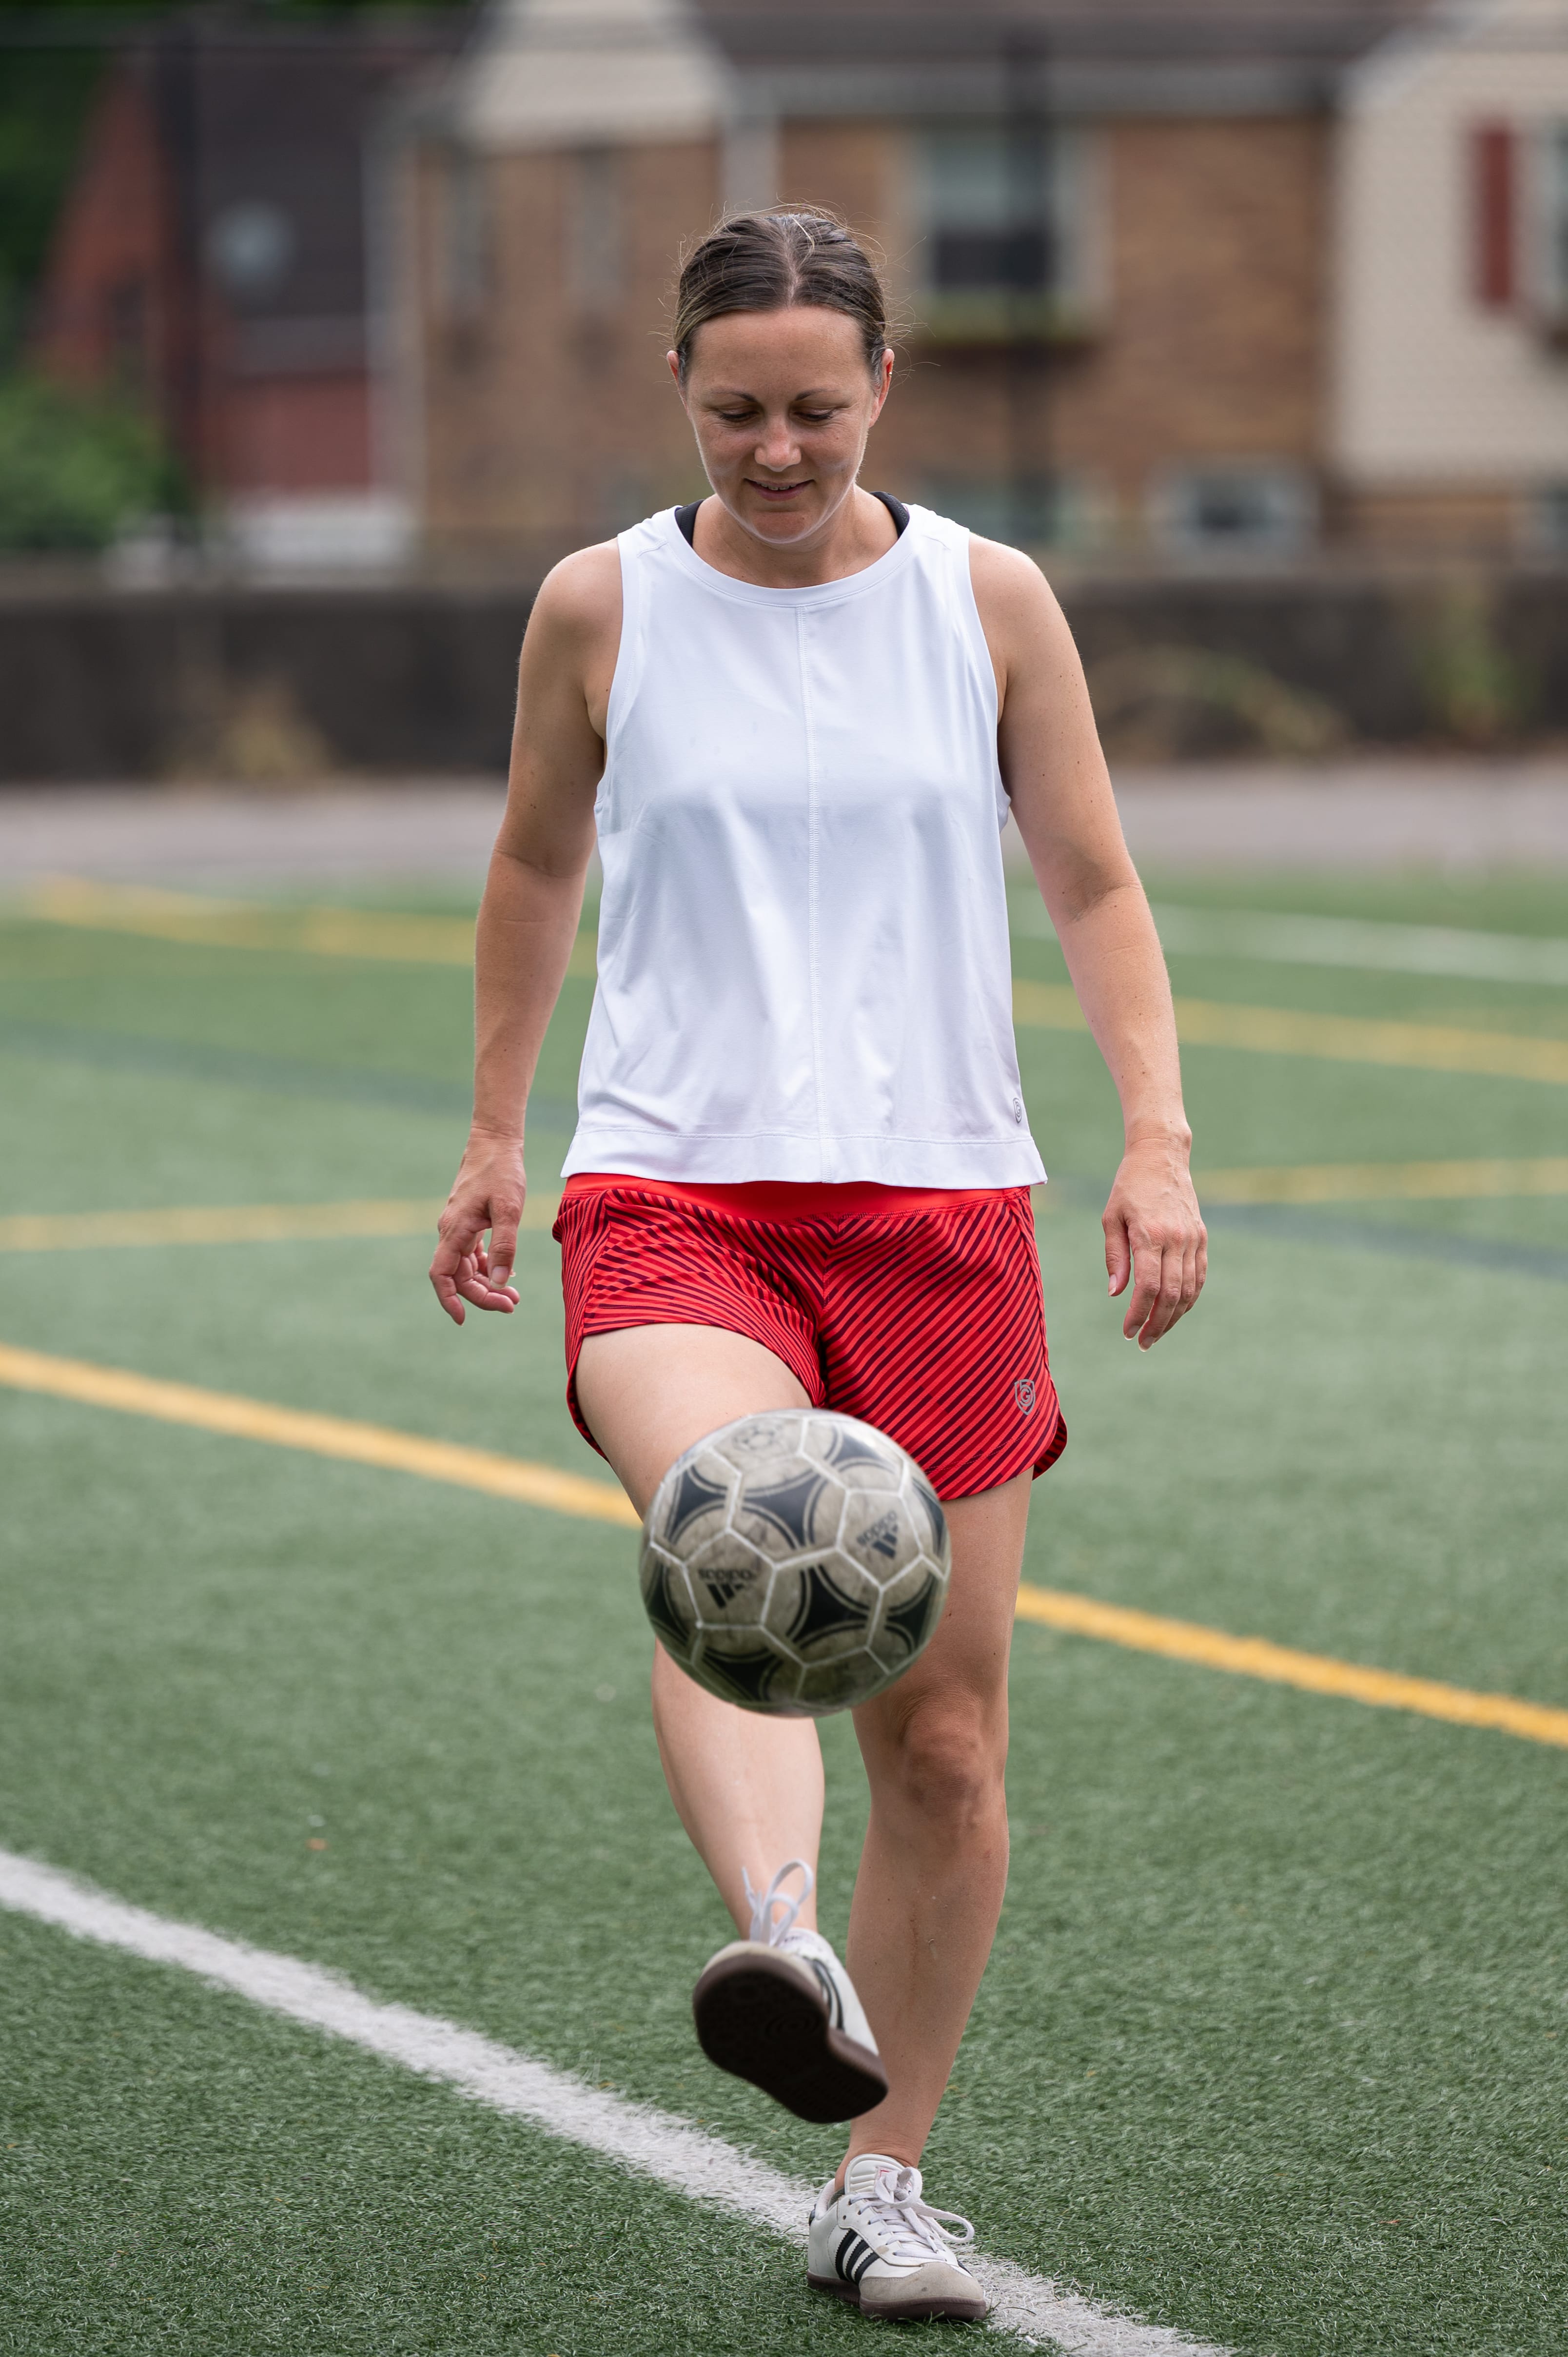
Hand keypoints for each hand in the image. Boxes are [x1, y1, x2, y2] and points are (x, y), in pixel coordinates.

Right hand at [429, 1127, 526, 1325]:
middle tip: (512, 1305)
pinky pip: (473, 1253)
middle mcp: (451, 1231)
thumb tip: (500, 1282)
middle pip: (458, 1276)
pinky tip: (507, 1274)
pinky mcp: (469, 1221)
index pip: (441, 1275)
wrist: (495, 1142)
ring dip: (487, 1284)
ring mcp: (459, 1227)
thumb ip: (504, 1247)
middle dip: (482, 1295)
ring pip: (467, 1267)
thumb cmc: (502, 1171)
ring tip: (514, 1296)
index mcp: (455, 1230)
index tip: (464, 1319)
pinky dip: (488, 1267)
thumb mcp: (509, 1209)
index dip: (448, 1300)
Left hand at [1102, 1136, 1206, 1349]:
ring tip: (1157, 1333)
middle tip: (1143, 1342)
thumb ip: (1115, 1257)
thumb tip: (1116, 1294)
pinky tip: (1175, 1312)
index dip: (1138, 1315)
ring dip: (1174, 1317)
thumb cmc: (1128, 1186)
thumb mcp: (1111, 1218)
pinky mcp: (1201, 1237)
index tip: (1127, 1331)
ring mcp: (1192, 1239)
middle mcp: (1175, 1239)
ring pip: (1188, 1290)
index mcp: (1149, 1235)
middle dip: (1157, 1324)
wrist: (1161, 1156)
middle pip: (1170, 1295)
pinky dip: (1189, 1299)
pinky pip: (1199, 1276)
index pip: (1148, 1288)